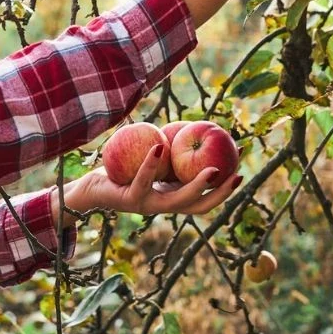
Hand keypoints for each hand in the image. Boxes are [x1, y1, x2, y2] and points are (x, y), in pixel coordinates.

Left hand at [52, 144, 239, 223]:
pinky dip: (152, 163)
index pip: (204, 198)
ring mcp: (147, 205)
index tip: (241, 170)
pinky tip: (160, 146)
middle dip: (220, 194)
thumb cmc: (123, 169)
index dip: (224, 189)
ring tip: (211, 169)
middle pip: (198, 206)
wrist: (91, 188)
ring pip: (177, 201)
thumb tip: (193, 126)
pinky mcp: (129, 199)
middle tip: (235, 174)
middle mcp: (162, 206)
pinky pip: (143, 180)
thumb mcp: (152, 158)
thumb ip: (171, 151)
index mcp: (171, 198)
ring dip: (196, 187)